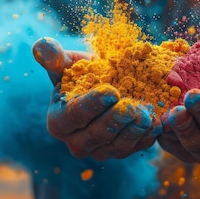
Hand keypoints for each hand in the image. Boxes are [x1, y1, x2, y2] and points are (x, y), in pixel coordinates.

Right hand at [33, 37, 160, 160]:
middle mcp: (77, 143)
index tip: (110, 91)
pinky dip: (147, 136)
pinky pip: (136, 148)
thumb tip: (42, 45)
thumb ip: (55, 57)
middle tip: (131, 106)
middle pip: (96, 135)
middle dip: (115, 121)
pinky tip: (157, 122)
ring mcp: (101, 151)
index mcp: (59, 123)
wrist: (107, 84)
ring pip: (118, 146)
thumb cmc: (84, 72)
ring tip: (147, 115)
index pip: (74, 115)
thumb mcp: (69, 63)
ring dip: (134, 131)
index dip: (92, 104)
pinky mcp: (122, 152)